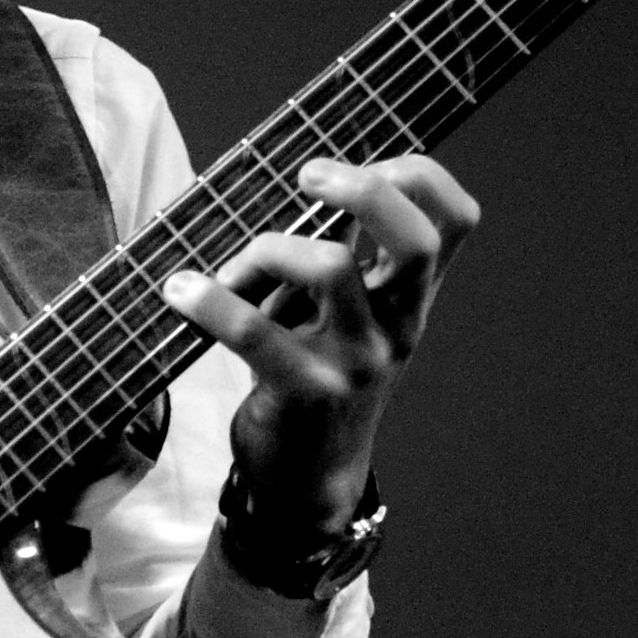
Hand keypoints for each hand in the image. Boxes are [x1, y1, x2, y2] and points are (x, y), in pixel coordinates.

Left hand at [162, 154, 478, 547]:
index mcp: (410, 299)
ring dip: (266, 248)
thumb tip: (306, 180)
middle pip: (416, 238)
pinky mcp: (305, 392)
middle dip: (362, 188)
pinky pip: (254, 331)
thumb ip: (342, 254)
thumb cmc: (315, 373)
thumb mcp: (346, 314)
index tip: (364, 162)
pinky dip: (210, 301)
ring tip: (233, 273)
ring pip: (330, 266)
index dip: (419, 175)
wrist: (307, 476)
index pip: (457, 221)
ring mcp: (356, 362)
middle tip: (306, 177)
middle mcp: (397, 327)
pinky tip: (181, 291)